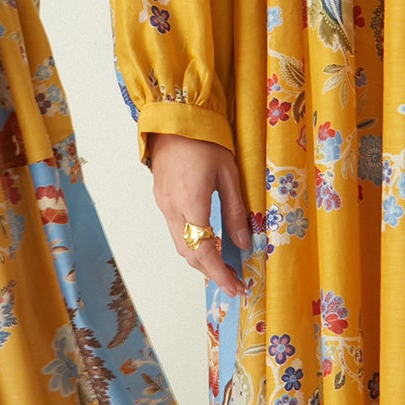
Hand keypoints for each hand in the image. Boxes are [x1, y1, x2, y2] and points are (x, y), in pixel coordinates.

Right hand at [147, 136, 250, 297]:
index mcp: (191, 203)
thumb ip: (235, 211)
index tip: (236, 286)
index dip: (220, 273)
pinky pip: (174, 232)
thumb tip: (244, 243)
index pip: (204, 251)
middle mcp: (172, 209)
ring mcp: (163, 205)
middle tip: (233, 282)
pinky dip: (191, 245)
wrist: (175, 119)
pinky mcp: (160, 199)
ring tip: (223, 268)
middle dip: (211, 273)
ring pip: (180, 245)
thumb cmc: (205, 141)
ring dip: (200, 261)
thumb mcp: (229, 174)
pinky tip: (207, 244)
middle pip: (189, 254)